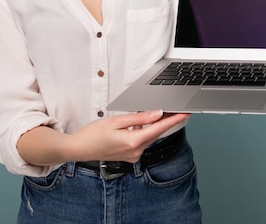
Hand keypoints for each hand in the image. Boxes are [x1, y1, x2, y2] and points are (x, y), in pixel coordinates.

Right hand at [69, 110, 190, 162]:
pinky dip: (145, 132)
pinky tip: (144, 124)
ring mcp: (133, 155)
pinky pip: (142, 141)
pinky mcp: (130, 156)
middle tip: (178, 109)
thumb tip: (157, 113)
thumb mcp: (116, 120)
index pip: (159, 128)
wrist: (79, 149)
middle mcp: (135, 151)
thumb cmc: (93, 134)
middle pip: (156, 133)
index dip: (175, 120)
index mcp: (133, 142)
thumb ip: (139, 118)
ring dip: (155, 126)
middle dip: (167, 121)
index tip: (186, 113)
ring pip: (149, 137)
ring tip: (164, 113)